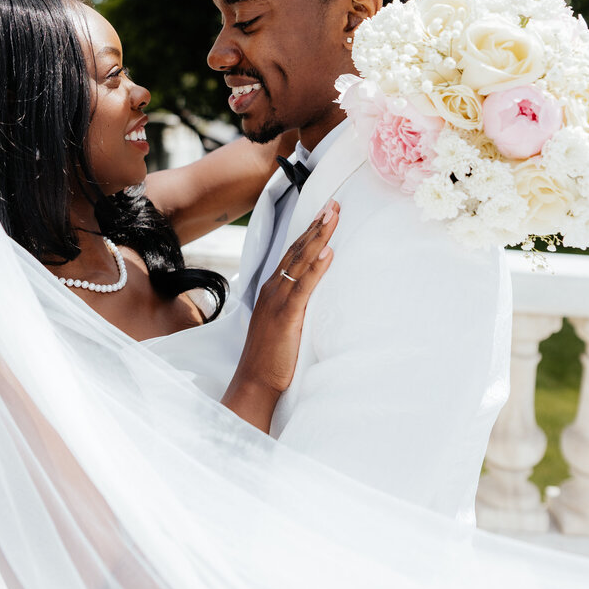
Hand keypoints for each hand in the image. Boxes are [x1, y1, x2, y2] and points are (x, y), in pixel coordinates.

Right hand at [222, 200, 339, 430]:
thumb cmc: (269, 358)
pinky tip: (327, 252)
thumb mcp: (282, 324)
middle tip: (333, 205)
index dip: (309, 233)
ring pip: (300, 261)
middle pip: (297, 250)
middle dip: (316, 226)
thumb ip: (295, 305)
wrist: (254, 383)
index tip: (325, 214)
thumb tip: (313, 291)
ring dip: (318, 237)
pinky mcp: (287, 316)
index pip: (292, 254)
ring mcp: (278, 301)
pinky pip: (303, 286)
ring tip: (332, 216)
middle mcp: (273, 290)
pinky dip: (316, 267)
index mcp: (272, 290)